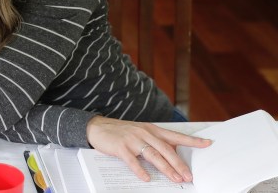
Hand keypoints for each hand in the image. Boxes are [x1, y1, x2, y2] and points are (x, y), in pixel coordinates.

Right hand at [86, 116, 210, 182]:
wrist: (98, 127)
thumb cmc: (122, 132)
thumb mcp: (141, 133)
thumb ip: (156, 142)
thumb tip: (173, 156)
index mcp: (152, 129)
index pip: (176, 136)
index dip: (192, 141)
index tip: (208, 144)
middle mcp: (144, 133)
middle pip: (166, 150)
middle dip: (179, 164)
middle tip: (189, 176)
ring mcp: (133, 139)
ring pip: (153, 155)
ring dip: (166, 168)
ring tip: (176, 179)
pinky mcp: (121, 147)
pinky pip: (132, 161)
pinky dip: (140, 170)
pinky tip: (147, 178)